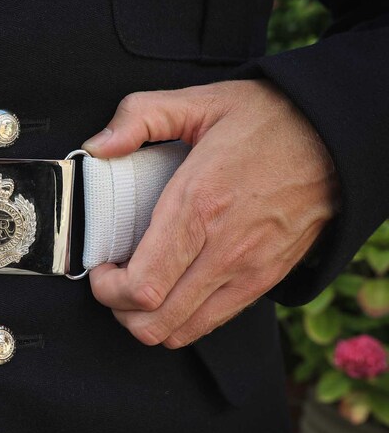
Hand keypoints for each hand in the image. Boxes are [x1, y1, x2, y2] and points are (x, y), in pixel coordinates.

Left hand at [83, 80, 338, 348]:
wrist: (333, 139)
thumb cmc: (267, 122)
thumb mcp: (199, 101)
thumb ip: (139, 116)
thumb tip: (99, 145)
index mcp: (198, 205)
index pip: (142, 286)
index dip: (106, 289)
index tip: (100, 269)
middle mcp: (223, 248)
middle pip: (155, 321)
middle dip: (119, 309)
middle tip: (113, 282)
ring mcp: (247, 270)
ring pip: (181, 331)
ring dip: (147, 321)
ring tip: (138, 289)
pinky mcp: (264, 280)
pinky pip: (212, 323)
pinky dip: (181, 319)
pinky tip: (172, 288)